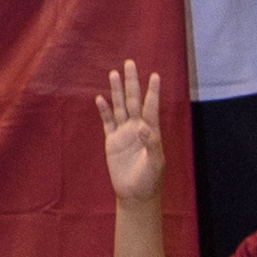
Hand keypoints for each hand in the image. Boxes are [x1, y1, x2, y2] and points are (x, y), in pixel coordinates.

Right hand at [94, 58, 165, 205]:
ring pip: (120, 107)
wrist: (135, 194)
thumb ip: (151, 143)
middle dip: (132, 82)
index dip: (153, 91)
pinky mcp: (112, 141)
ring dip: (117, 91)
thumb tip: (143, 126)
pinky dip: (104, 110)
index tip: (155, 75)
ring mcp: (124, 133)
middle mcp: (137, 128)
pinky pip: (107, 122)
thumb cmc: (150, 179)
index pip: (151, 106)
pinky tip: (101, 98)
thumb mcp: (155, 162)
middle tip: (129, 63)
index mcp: (151, 131)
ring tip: (113, 74)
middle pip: (134, 100)